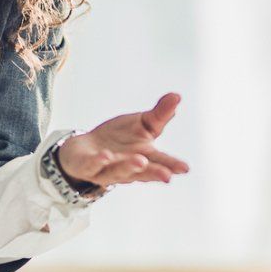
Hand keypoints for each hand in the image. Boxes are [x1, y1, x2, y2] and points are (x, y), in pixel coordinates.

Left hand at [56, 92, 189, 187]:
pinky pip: (93, 165)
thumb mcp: (141, 123)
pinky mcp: (88, 166)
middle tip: (166, 175)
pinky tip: (105, 155)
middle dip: (153, 172)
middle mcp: (128, 168)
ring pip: (118, 171)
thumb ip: (160, 114)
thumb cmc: (118, 138)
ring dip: (129, 166)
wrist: (85, 149)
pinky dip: (99, 161)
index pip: (160, 162)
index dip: (172, 165)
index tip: (185, 168)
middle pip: (142, 172)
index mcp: (145, 157)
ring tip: (139, 160)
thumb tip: (177, 96)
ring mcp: (108, 169)